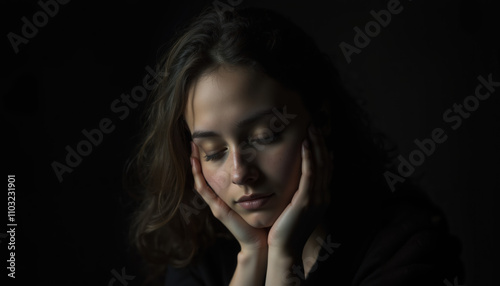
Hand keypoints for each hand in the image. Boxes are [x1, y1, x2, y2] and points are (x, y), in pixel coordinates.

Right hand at [190, 141, 267, 251]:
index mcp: (227, 196)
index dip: (209, 160)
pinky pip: (204, 191)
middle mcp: (218, 199)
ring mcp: (216, 204)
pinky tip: (195, 164)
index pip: (214, 174)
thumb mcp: (259, 196)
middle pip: (204, 176)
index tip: (207, 143)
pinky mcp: (218, 209)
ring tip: (192, 149)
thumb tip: (267, 165)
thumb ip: (259, 184)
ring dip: (195, 165)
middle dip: (198, 159)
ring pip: (200, 181)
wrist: (260, 241)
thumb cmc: (262, 219)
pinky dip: (198, 177)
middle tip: (194, 141)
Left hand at [267, 124, 332, 257]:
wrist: (284, 249)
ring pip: (320, 165)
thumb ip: (299, 192)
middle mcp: (323, 196)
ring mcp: (317, 198)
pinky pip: (310, 174)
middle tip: (315, 124)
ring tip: (311, 128)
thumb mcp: (295, 207)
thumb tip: (296, 178)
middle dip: (321, 142)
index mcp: (322, 197)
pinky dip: (309, 157)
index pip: (326, 167)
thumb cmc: (285, 228)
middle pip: (326, 163)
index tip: (317, 133)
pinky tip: (305, 144)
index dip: (323, 149)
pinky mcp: (306, 200)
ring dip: (316, 145)